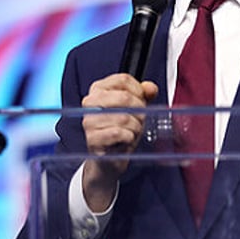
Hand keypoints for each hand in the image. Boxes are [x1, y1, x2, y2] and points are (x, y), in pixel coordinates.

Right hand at [80, 73, 158, 211]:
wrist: (109, 159)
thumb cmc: (121, 130)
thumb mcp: (135, 108)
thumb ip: (144, 94)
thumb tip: (150, 88)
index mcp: (98, 89)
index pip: (123, 79)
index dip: (139, 90)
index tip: (142, 100)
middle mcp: (90, 102)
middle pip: (125, 97)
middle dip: (140, 110)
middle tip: (140, 120)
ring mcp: (89, 121)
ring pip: (124, 117)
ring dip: (136, 127)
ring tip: (133, 131)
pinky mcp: (93, 139)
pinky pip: (120, 133)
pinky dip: (129, 138)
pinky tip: (126, 140)